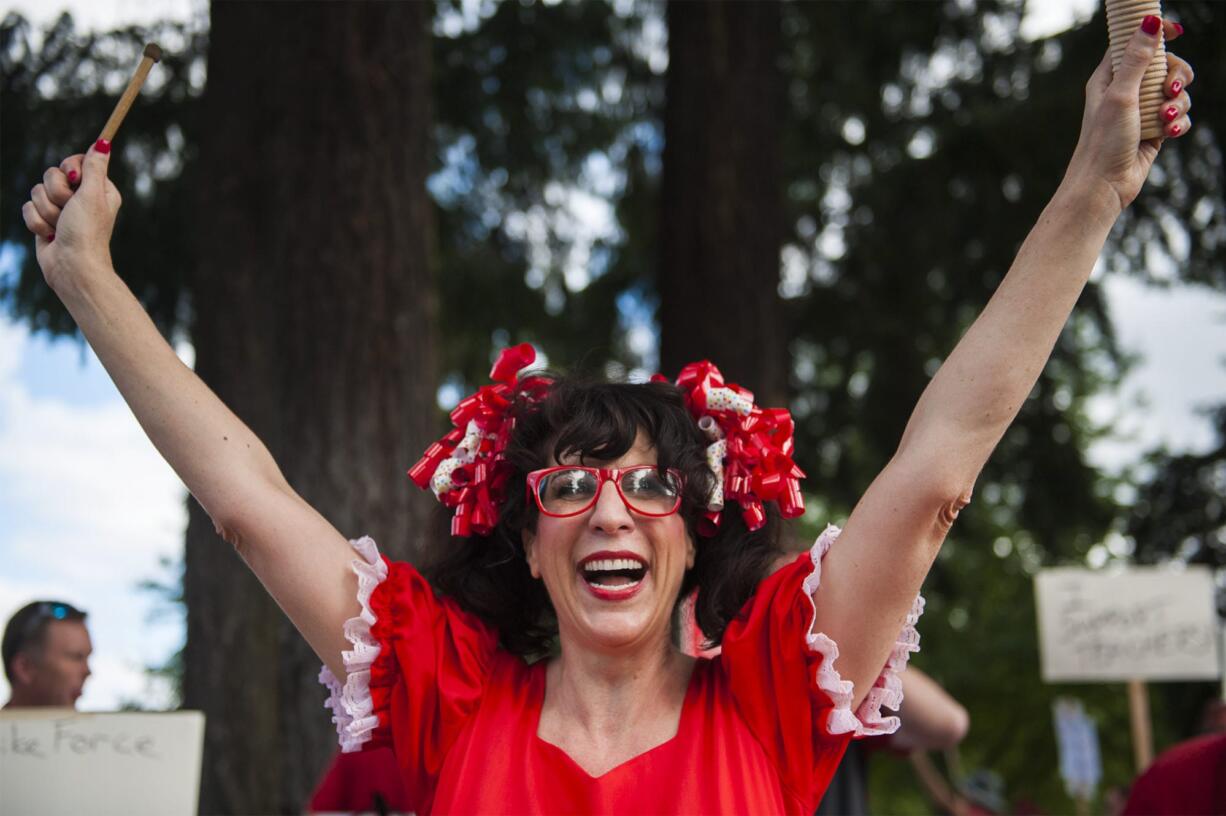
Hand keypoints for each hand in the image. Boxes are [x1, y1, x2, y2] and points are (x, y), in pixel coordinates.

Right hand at [21, 140, 122, 289]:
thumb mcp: (92, 194)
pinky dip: (37, 222)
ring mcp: (61, 209)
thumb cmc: (86, 231)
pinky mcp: (44, 220)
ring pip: (37, 191)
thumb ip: (94, 167)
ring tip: (61, 226)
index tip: (74, 180)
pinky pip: (28, 207)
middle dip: (56, 193)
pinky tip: (49, 235)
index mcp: (98, 188)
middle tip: (69, 209)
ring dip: (47, 210)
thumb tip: (103, 142)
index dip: (70, 168)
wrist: (71, 266)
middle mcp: (80, 197)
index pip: (76, 160)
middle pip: (53, 174)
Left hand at [1066, 17, 1192, 211]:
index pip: (1132, 43)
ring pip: (1176, 92)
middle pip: (1164, 65)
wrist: (1104, 186)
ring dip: (1178, 103)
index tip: (1175, 30)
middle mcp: (1124, 92)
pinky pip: (1178, 116)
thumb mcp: (1120, 95)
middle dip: (1176, 74)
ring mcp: (1141, 111)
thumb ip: (1137, 60)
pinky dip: (1178, 123)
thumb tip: (1150, 22)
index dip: (1153, 33)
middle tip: (1172, 88)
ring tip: (1166, 118)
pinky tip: (1168, 134)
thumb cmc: (1104, 142)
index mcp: (1108, 78)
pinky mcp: (1154, 130)